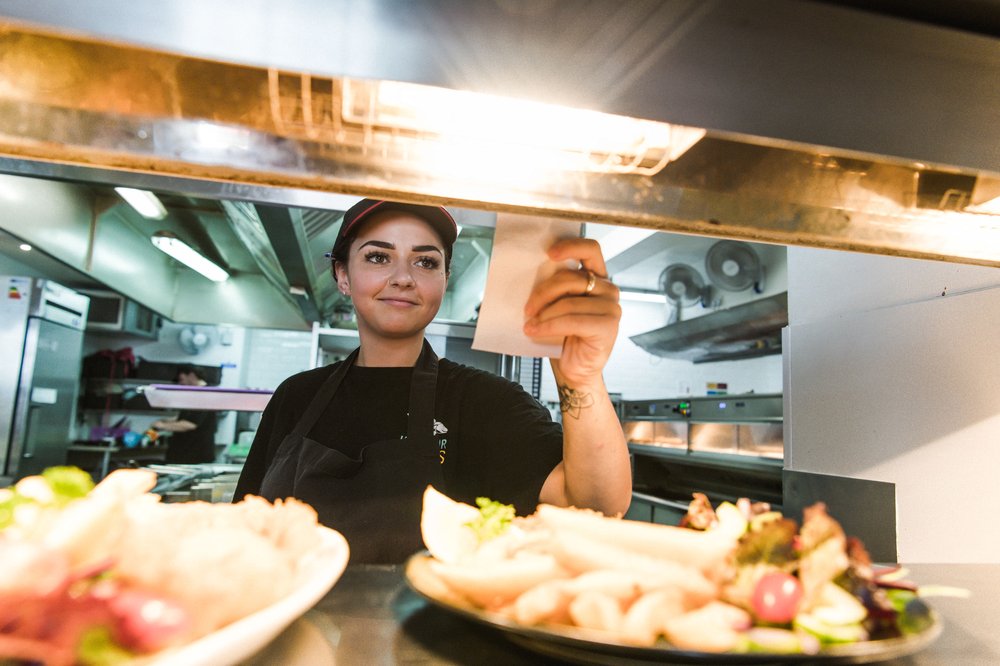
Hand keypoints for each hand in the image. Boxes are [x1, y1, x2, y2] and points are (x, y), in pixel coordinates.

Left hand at [523, 237, 619, 385]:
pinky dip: (549, 326)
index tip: (550, 254)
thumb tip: (530, 274)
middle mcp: (608, 290)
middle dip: (543, 293)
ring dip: (544, 314)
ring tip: (531, 324)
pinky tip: (536, 331)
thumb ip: (555, 289)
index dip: (571, 247)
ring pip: (568, 302)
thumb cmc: (565, 338)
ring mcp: (611, 308)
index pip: (591, 250)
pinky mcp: (608, 326)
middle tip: (527, 309)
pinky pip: (572, 320)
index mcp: (597, 279)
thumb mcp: (557, 307)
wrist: (576, 371)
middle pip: (570, 278)